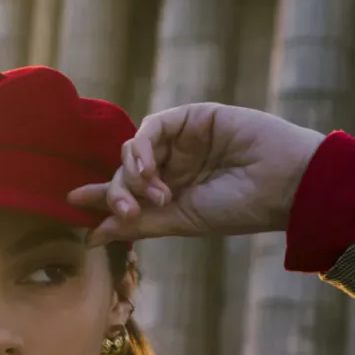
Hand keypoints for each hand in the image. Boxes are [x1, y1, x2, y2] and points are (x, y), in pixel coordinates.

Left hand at [67, 104, 326, 244]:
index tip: (72, 203)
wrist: (283, 184)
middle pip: (124, 172)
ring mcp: (183, 140)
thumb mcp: (181, 221)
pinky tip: (150, 171)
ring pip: (133, 150)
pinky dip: (143, 150)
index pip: (126, 193)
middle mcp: (175, 166)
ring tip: (156, 197)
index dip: (99, 197)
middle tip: (129, 213)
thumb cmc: (239, 208)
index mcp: (173, 194)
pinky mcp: (192, 117)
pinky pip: (151, 128)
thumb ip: (137, 224)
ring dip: (133, 176)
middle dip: (117, 193)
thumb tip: (91, 236)